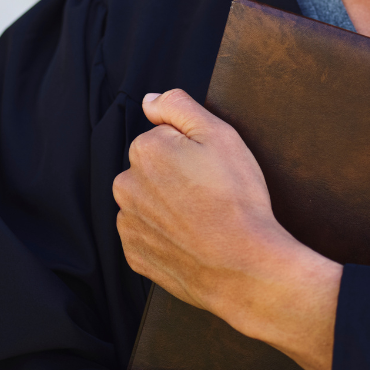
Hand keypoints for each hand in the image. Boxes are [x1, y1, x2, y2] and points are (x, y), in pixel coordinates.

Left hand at [113, 89, 341, 369]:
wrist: (243, 268)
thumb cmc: (236, 198)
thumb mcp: (219, 134)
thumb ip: (178, 106)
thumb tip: (149, 101)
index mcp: (144, 150)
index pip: (163, 137)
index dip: (191, 150)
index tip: (211, 168)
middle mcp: (126, 185)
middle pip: (151, 168)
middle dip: (174, 175)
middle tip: (210, 193)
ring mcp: (128, 223)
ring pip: (148, 201)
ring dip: (167, 205)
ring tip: (203, 218)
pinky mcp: (134, 255)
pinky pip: (147, 234)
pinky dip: (164, 234)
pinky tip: (191, 239)